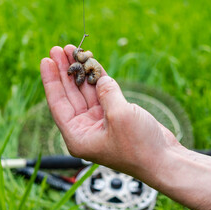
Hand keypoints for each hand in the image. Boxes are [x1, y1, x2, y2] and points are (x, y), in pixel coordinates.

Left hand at [40, 45, 180, 181]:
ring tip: (73, 50)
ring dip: (80, 71)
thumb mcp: (119, 115)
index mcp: (78, 136)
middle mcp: (86, 128)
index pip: (58, 104)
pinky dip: (98, 77)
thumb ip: (106, 93)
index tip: (46, 60)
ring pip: (86, 91)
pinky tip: (91, 61)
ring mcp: (101, 121)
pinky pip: (103, 92)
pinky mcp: (116, 115)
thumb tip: (100, 78)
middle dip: (65, 71)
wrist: (164, 160)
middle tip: (58, 49)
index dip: (51, 81)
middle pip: (70, 95)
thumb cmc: (139, 146)